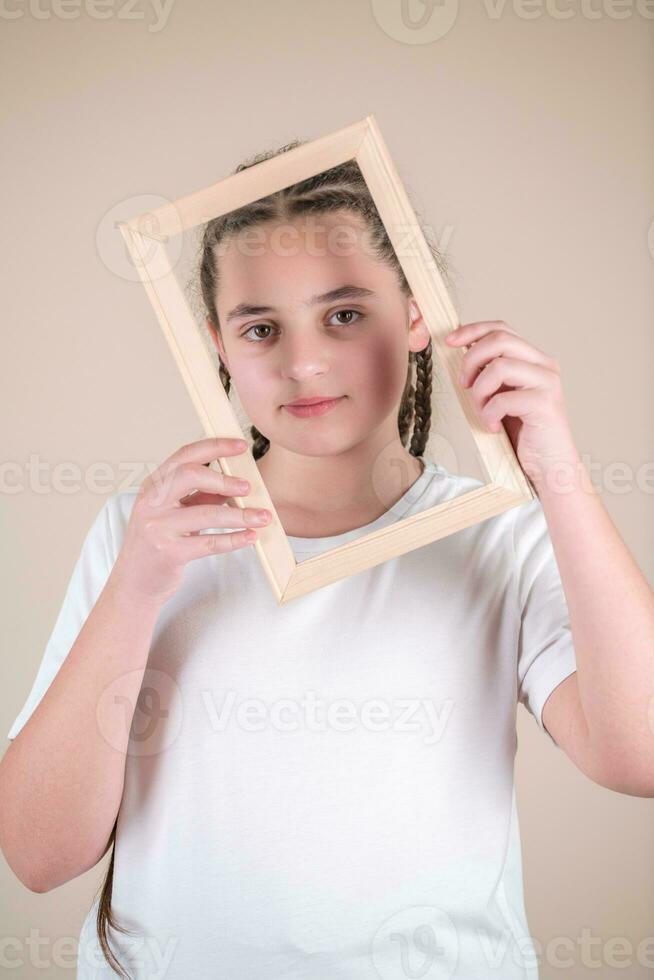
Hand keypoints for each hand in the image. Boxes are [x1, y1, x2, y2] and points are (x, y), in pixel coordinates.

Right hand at [111, 437, 271, 605]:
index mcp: (153, 486)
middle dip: (225, 480)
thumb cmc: (155, 544)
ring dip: (240, 515)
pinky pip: (209, 542)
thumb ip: (199, 496)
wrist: (133, 583)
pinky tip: (250, 537)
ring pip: (207, 514)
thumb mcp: (172, 513)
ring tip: (263, 516)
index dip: (215, 446)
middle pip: (190, 476)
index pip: (184, 456)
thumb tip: (233, 483)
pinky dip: (234, 539)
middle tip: (248, 488)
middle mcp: (152, 503)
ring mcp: (158, 528)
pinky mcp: (169, 553)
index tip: (241, 446)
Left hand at [446, 320, 579, 488]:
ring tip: (482, 411)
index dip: (473, 331)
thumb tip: (462, 352)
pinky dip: (489, 414)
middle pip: (499, 340)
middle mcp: (545, 365)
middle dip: (471, 361)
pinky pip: (502, 399)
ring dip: (479, 392)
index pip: (502, 329)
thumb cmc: (523, 433)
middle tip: (464, 385)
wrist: (549, 466)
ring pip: (499, 366)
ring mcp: (548, 383)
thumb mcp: (502, 395)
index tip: (450, 342)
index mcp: (534, 359)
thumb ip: (491, 373)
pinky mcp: (545, 404)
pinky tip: (494, 427)